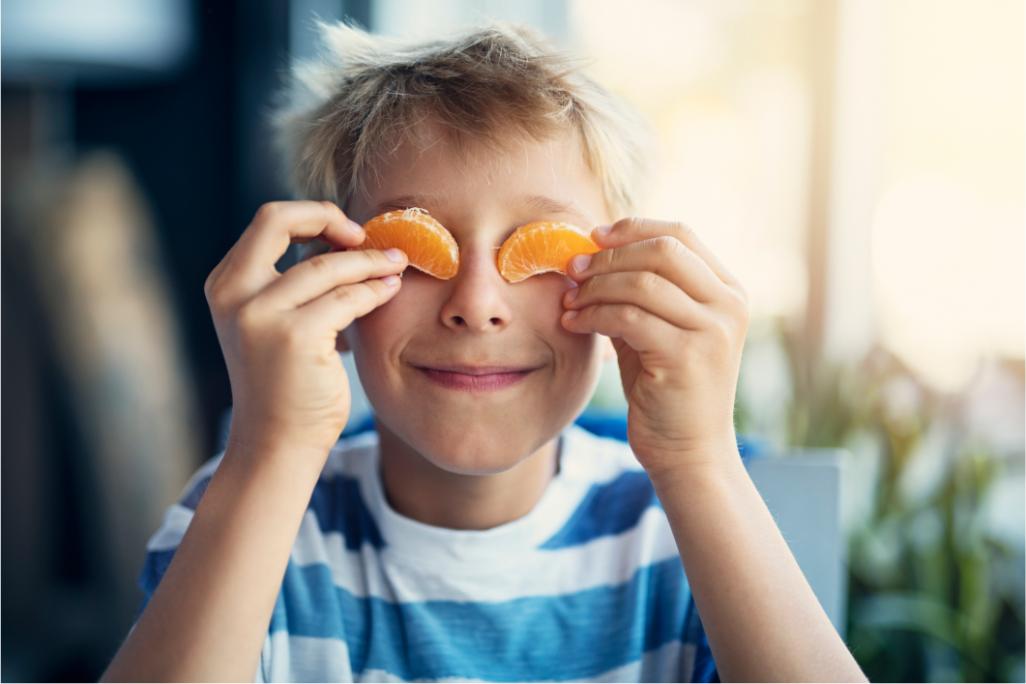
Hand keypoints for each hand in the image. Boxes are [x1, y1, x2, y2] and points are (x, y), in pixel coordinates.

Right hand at [204, 201, 407, 459]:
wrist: (276, 443)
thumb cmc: (286, 383)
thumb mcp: (275, 322)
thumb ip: (297, 282)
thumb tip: (349, 240)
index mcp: (226, 285)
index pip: (268, 221)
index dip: (312, 216)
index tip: (347, 233)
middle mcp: (234, 294)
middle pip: (279, 220)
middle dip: (329, 217)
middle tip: (368, 237)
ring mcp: (260, 315)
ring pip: (327, 265)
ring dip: (369, 262)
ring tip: (396, 266)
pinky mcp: (293, 337)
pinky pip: (348, 298)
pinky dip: (375, 291)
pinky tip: (391, 291)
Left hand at [561, 217, 748, 476]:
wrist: (688, 451)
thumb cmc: (666, 389)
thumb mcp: (658, 328)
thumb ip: (639, 290)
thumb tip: (592, 250)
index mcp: (727, 290)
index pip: (681, 234)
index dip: (633, 229)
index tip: (593, 237)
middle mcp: (728, 305)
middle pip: (663, 251)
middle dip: (610, 256)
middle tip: (573, 269)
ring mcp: (712, 330)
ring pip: (642, 283)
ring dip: (595, 287)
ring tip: (569, 302)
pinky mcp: (687, 356)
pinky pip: (629, 317)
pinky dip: (594, 314)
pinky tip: (574, 323)